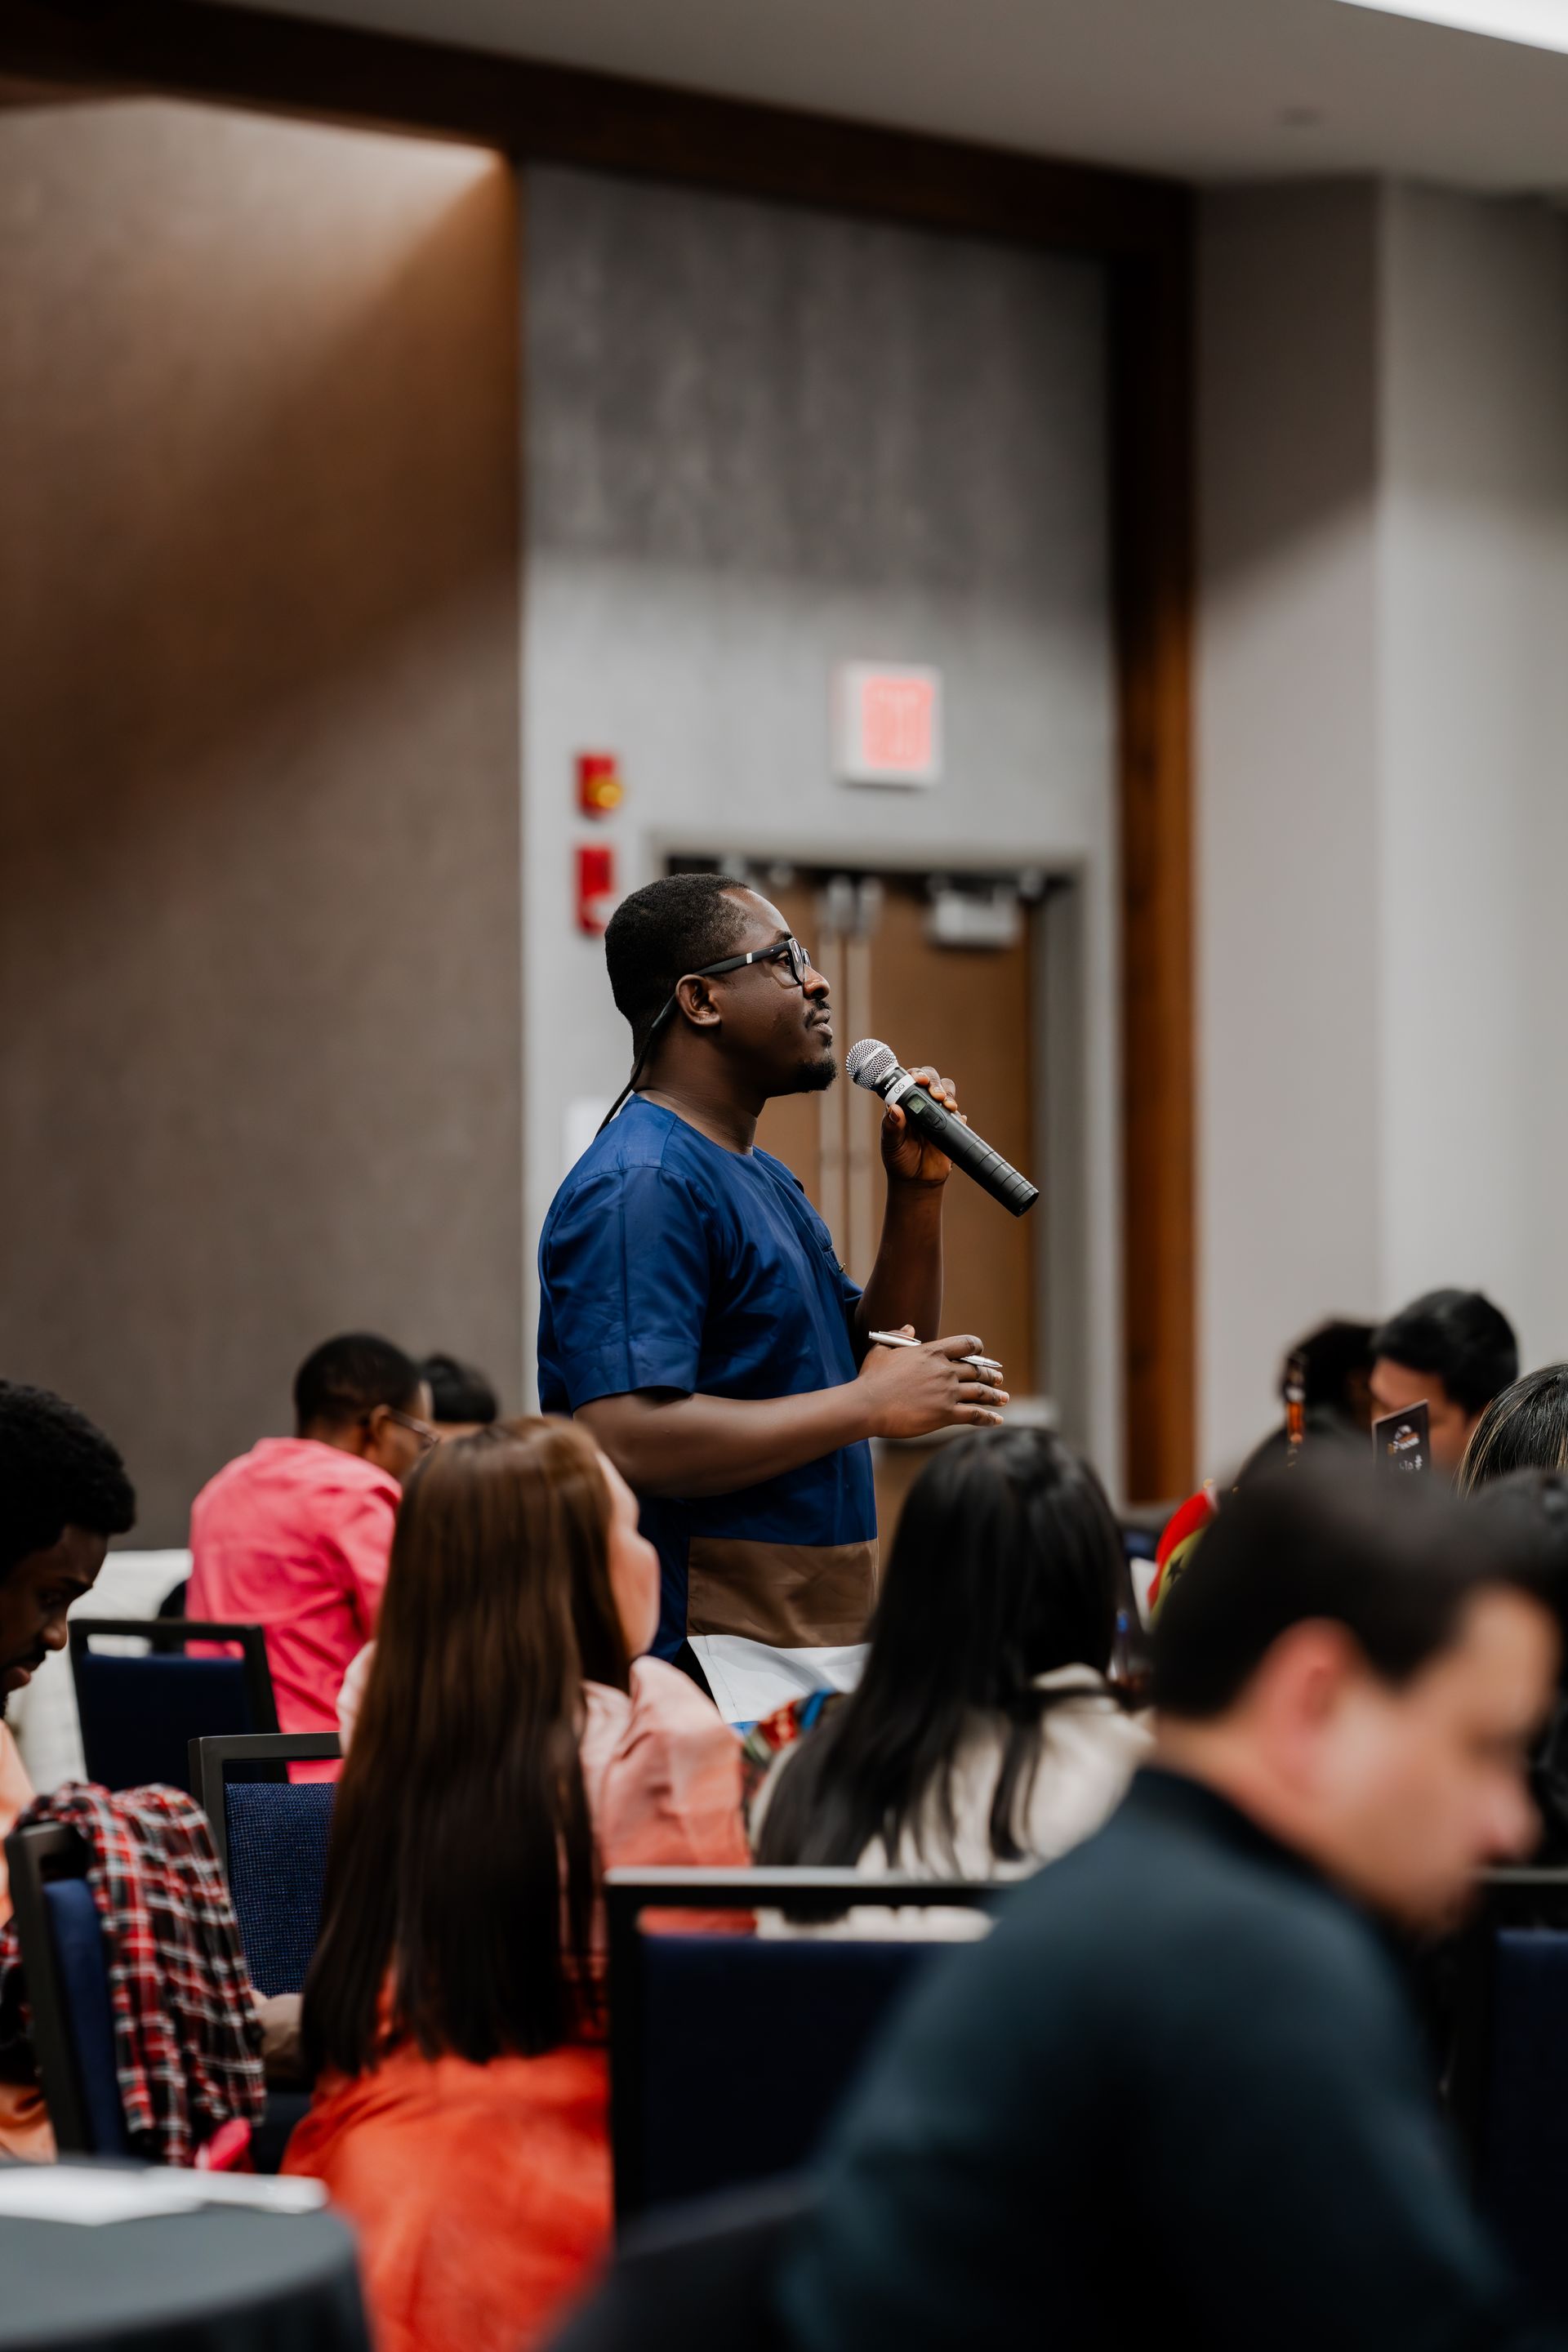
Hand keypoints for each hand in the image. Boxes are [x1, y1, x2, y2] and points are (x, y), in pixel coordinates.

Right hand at [855, 1329, 1008, 1438]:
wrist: (868, 1405)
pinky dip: (988, 1417)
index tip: (982, 1354)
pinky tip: (997, 1420)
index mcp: (932, 1352)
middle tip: (998, 1379)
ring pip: (980, 1392)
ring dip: (995, 1396)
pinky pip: (974, 1414)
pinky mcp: (945, 1414)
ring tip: (1004, 1399)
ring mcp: (947, 1392)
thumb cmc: (872, 1378)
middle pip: (977, 1370)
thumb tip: (909, 1328)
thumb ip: (899, 1336)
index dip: (977, 1348)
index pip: (965, 1344)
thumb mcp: (882, 1350)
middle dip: (990, 1375)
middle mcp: (944, 1370)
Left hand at [880, 1066, 965, 1187]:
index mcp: (902, 1104)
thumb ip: (892, 1128)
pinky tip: (958, 1122)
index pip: (908, 1080)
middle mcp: (920, 1104)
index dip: (915, 1075)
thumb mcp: (891, 1144)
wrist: (917, 1180)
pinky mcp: (950, 1126)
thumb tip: (894, 1110)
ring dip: (949, 1094)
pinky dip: (959, 1117)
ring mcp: (937, 1114)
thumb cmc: (899, 1159)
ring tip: (949, 1106)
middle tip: (937, 1095)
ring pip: (947, 1092)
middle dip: (935, 1082)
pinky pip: (959, 1116)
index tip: (919, 1081)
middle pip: (931, 1080)